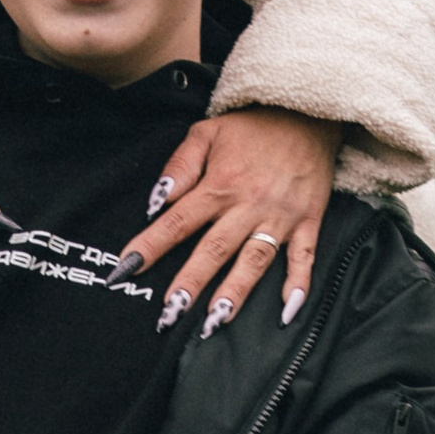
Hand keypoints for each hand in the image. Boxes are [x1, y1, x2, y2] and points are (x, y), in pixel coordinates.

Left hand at [110, 106, 339, 338]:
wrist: (308, 111)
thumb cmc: (253, 126)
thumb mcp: (207, 132)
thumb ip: (180, 166)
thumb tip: (157, 202)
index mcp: (219, 185)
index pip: (176, 222)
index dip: (150, 246)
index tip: (126, 269)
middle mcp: (248, 204)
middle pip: (214, 250)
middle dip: (190, 283)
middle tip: (169, 314)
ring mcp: (280, 216)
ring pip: (255, 260)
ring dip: (235, 292)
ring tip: (215, 322)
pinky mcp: (308, 220)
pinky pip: (305, 256)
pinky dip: (299, 283)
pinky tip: (288, 310)